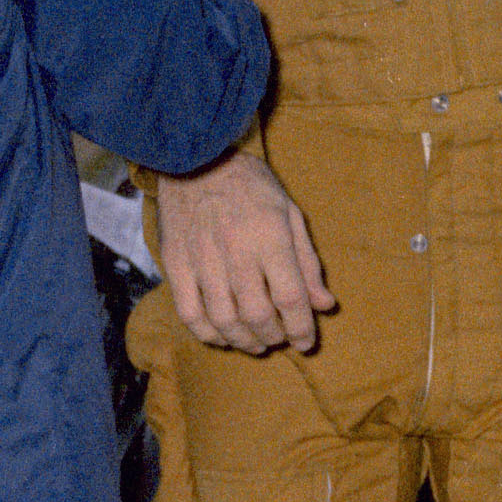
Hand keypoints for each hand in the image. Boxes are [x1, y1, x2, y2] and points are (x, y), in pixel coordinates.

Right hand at [154, 146, 329, 350]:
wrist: (194, 159)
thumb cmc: (250, 185)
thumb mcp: (289, 214)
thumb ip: (307, 263)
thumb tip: (324, 305)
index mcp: (270, 236)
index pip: (290, 297)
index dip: (301, 328)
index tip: (306, 342)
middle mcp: (236, 251)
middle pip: (257, 315)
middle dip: (274, 337)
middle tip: (280, 338)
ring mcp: (202, 259)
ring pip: (224, 320)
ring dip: (244, 340)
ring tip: (256, 342)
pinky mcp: (176, 264)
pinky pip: (189, 313)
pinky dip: (208, 333)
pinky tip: (222, 335)